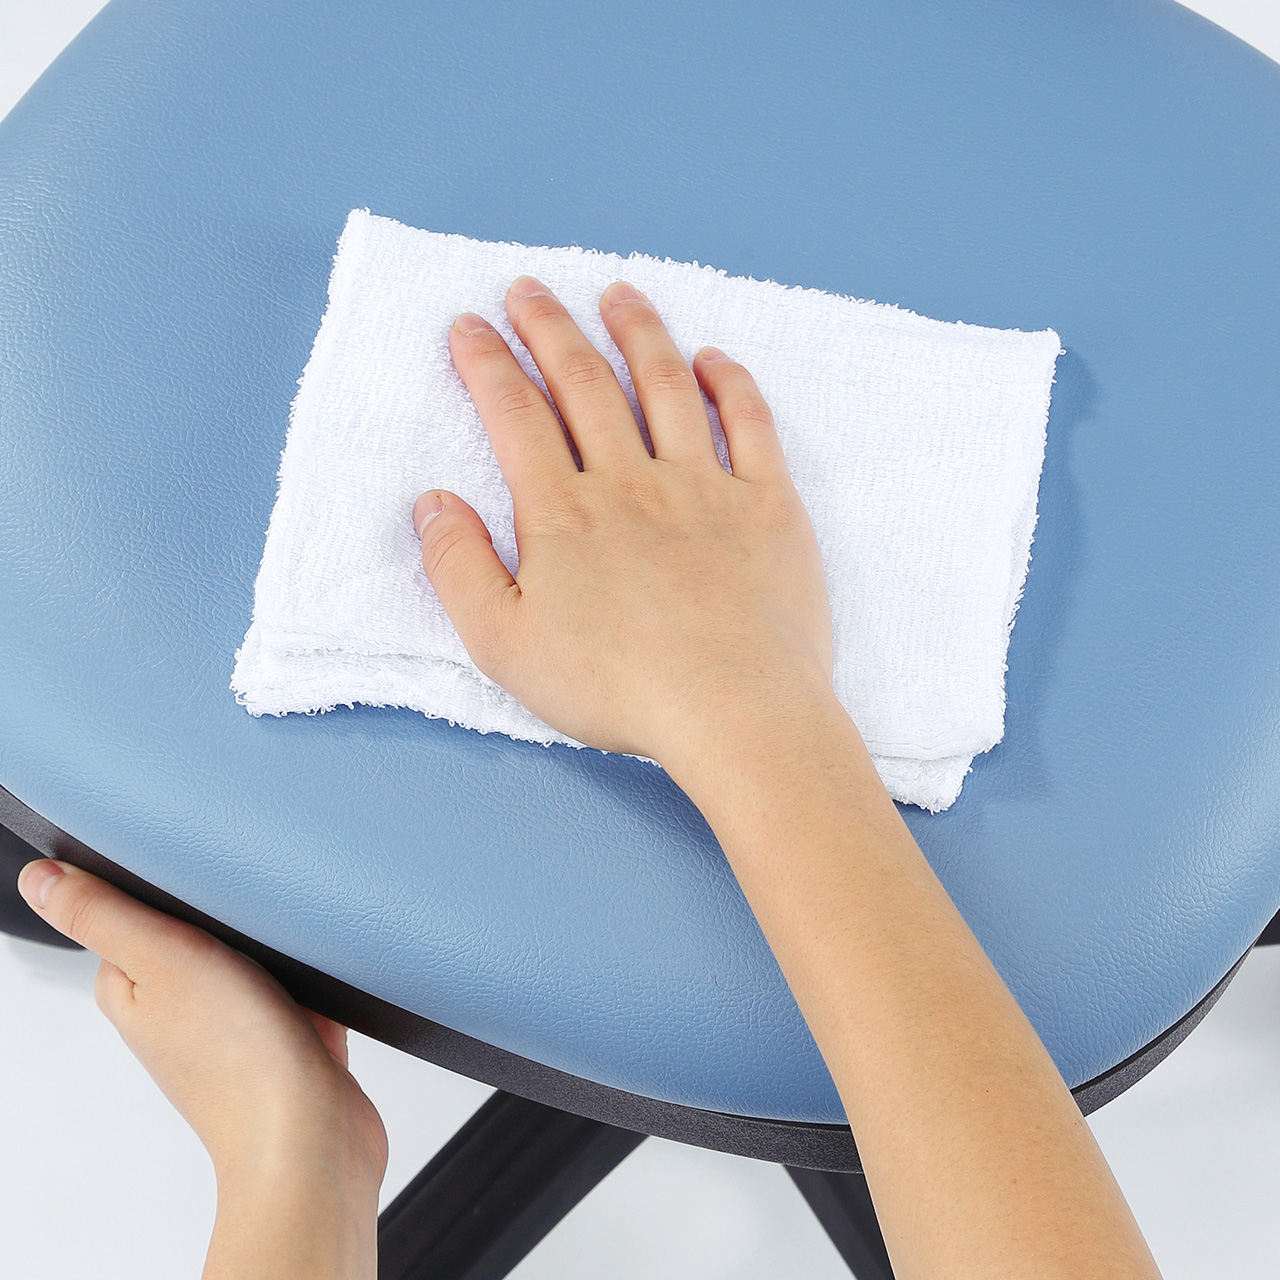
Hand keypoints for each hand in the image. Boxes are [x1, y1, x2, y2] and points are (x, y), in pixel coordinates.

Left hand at [17, 857, 386, 1277]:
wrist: (313, 1135)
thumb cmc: (238, 1062)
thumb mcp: (162, 958)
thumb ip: (103, 914)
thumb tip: (40, 880)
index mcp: (133, 993)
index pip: (127, 917)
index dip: (156, 887)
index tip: (185, 873)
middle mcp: (178, 1013)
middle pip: (195, 935)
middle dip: (225, 915)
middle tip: (244, 905)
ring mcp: (233, 1029)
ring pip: (252, 960)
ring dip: (274, 945)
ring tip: (285, 939)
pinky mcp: (285, 1040)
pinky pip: (298, 990)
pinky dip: (312, 980)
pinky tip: (320, 976)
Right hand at [413, 277, 832, 766]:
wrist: (736, 711)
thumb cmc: (616, 688)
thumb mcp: (504, 645)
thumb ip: (458, 569)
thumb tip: (431, 503)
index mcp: (564, 513)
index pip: (516, 416)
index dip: (487, 364)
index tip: (468, 326)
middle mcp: (632, 481)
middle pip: (584, 383)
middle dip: (549, 328)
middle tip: (528, 289)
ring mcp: (705, 486)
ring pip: (665, 385)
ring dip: (637, 332)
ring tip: (617, 294)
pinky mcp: (768, 505)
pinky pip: (750, 422)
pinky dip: (729, 382)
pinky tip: (712, 358)